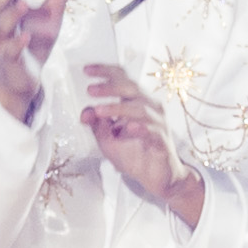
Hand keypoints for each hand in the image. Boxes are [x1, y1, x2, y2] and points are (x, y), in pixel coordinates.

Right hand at [0, 0, 81, 125]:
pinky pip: (9, 51)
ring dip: (11, 14)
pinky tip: (25, 36)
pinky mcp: (10, 61)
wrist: (22, 78)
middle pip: (0, 1)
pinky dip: (16, 43)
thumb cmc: (33, 41)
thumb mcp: (51, 13)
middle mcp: (3, 22)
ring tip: (23, 3)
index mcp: (11, 7)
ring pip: (1, 25)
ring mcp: (4, 41)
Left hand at [81, 56, 200, 225]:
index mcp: (136, 102)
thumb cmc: (135, 155)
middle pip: (131, 88)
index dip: (105, 72)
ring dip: (118, 108)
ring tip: (100, 111)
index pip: (122, 79)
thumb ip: (97, 125)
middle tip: (90, 90)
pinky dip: (139, 127)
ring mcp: (158, 123)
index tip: (86, 70)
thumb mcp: (108, 140)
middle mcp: (149, 107)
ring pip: (140, 108)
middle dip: (110, 87)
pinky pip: (152, 130)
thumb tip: (85, 112)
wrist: (158, 178)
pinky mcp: (162, 141)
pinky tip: (127, 128)